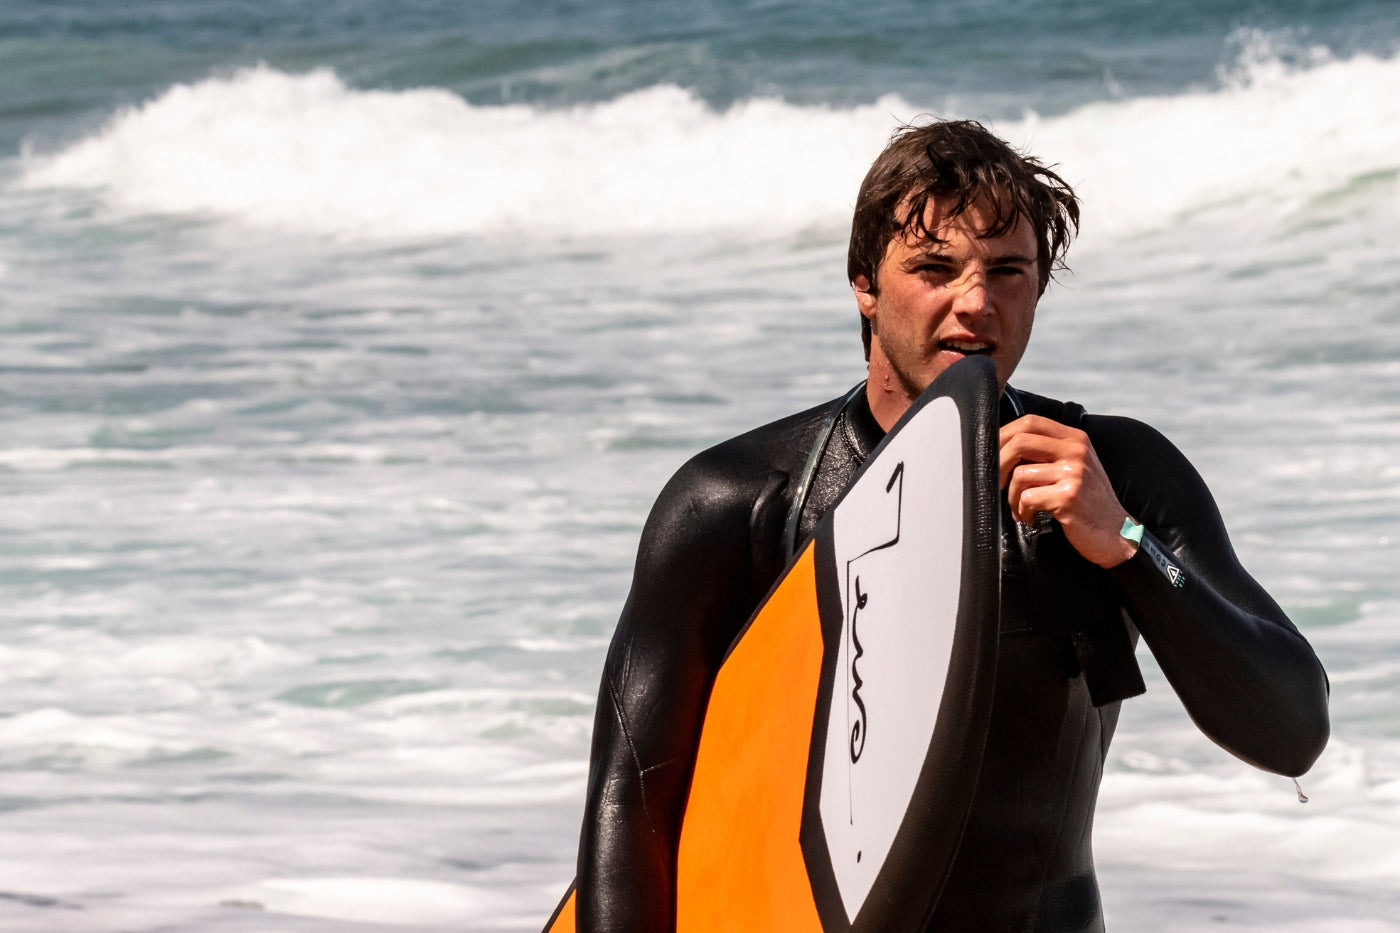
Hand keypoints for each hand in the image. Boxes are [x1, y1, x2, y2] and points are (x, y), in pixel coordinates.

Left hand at [999, 415, 1136, 568]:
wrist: (1115, 532)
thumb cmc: (1087, 501)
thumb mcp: (1074, 467)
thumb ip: (1048, 452)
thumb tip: (1003, 446)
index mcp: (1075, 439)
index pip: (1030, 422)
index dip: (1004, 434)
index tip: (992, 452)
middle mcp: (1076, 450)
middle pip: (1020, 442)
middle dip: (999, 464)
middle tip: (998, 483)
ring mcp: (1074, 472)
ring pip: (1020, 474)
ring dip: (1012, 497)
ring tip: (1021, 508)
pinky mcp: (1069, 495)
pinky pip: (1027, 498)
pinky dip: (1022, 511)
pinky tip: (1031, 518)